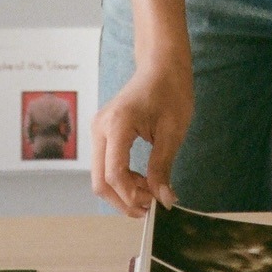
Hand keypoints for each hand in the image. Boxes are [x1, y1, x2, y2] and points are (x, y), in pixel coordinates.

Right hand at [91, 51, 193, 217]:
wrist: (161, 65)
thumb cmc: (171, 91)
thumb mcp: (173, 131)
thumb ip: (163, 167)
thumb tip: (164, 200)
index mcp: (117, 124)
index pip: (114, 174)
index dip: (132, 196)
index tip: (154, 204)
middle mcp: (100, 128)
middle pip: (100, 181)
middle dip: (123, 200)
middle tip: (150, 206)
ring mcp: (98, 130)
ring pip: (100, 176)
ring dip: (123, 191)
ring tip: (151, 190)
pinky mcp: (102, 132)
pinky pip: (105, 165)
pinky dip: (121, 178)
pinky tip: (143, 179)